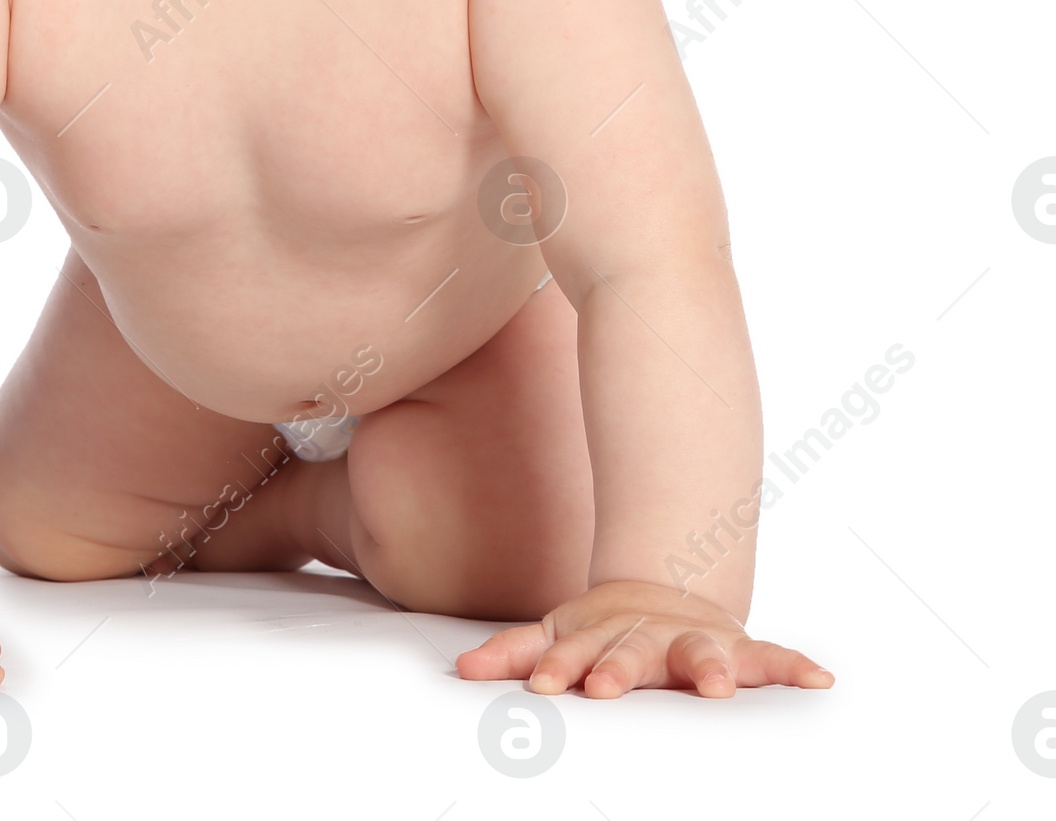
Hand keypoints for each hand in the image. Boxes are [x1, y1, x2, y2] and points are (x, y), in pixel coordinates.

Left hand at [454, 579, 832, 699]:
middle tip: (607, 689)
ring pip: (700, 652)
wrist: (666, 593)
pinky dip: (795, 666)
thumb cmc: (606, 632)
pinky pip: (772, 658)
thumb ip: (515, 652)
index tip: (553, 688)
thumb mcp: (558, 634)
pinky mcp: (738, 650)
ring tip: (717, 686)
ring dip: (709, 667)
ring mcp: (695, 641)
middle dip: (620, 669)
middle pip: (632, 652)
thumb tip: (461, 670)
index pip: (578, 651)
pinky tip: (820, 679)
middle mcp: (649, 636)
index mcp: (602, 636)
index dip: (564, 667)